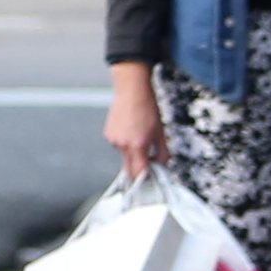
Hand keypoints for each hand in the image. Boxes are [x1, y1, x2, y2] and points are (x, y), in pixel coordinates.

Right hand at [102, 63, 164, 177]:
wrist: (132, 90)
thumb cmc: (147, 107)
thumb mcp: (161, 132)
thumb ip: (163, 153)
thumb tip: (162, 165)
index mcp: (137, 145)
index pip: (139, 173)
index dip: (145, 178)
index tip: (150, 179)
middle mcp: (122, 145)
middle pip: (129, 168)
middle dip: (139, 168)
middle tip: (148, 160)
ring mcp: (113, 140)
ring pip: (124, 156)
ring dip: (132, 153)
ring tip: (139, 135)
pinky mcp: (108, 135)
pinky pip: (118, 146)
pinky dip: (125, 143)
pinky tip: (130, 130)